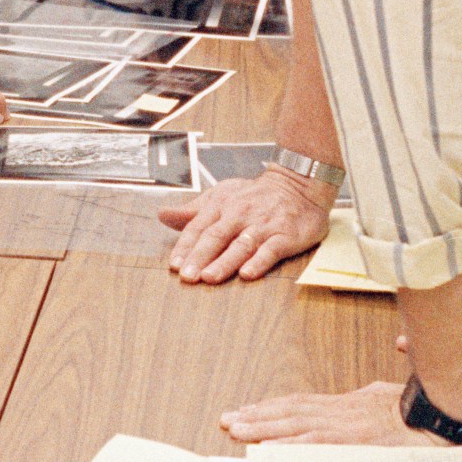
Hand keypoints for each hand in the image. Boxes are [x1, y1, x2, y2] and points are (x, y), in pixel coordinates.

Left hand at [157, 169, 330, 282]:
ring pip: (240, 245)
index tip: (174, 264)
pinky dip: (259, 261)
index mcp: (222, 205)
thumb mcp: (221, 195)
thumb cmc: (255, 194)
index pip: (198, 227)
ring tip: (209, 277)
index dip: (185, 246)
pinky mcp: (285, 235)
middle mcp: (240, 215)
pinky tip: (248, 273)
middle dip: (199, 257)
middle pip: (216, 237)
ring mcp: (263, 225)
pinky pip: (270, 250)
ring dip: (224, 262)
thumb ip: (193, 210)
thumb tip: (163, 215)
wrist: (298, 184)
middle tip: (186, 276)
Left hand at [222, 381, 443, 445]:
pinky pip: (316, 444)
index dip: (270, 408)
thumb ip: (363, 401)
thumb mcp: (382, 398)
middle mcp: (340, 412)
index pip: (299, 404)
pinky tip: (271, 449)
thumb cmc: (415, 410)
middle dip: (257, 417)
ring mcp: (345, 427)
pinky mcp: (353, 441)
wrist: (440, 415)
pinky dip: (291, 446)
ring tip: (237, 429)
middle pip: (290, 412)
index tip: (246, 410)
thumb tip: (357, 397)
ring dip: (264, 428)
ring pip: (296, 426)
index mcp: (345, 405)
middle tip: (228, 419)